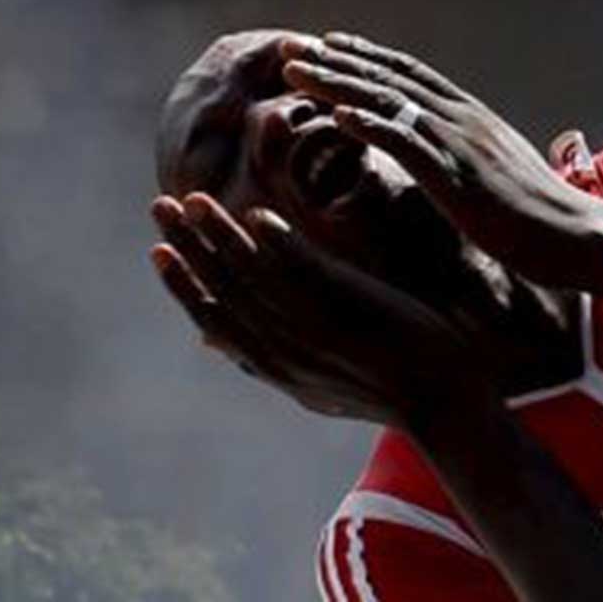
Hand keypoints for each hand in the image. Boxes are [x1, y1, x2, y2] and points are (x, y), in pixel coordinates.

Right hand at [150, 191, 480, 426]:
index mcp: (276, 368)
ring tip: (196, 200)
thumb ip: (267, 359)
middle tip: (161, 207)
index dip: (183, 285)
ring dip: (221, 237)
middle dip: (188, 247)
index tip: (157, 251)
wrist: (445, 401)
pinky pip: (302, 274)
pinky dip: (277, 246)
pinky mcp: (347, 313)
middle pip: (223, 292)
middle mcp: (284, 353)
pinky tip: (258, 216)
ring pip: (254, 278)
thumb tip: (218, 346)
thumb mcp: (311, 384)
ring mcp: (313, 332)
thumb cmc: (384, 387)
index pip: (216, 321)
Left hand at [281, 33, 602, 294]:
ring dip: (338, 83)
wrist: (578, 235)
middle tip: (291, 46)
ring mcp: (460, 144)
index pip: (409, 75)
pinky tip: (336, 115)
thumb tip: (456, 159)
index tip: (328, 44)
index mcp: (471, 117)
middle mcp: (462, 119)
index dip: (366, 57)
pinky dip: (369, 124)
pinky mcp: (457, 176)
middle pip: (389, 78)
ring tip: (297, 71)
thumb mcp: (501, 174)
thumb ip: (475, 157)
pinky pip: (406, 142)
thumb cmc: (543, 217)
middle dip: (337, 60)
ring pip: (388, 102)